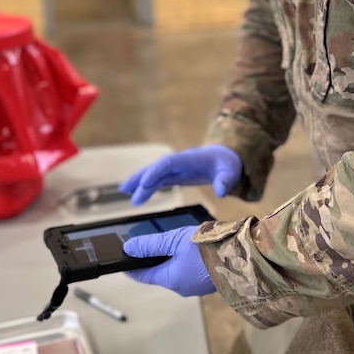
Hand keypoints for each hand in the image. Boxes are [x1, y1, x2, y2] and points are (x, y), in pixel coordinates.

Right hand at [119, 145, 242, 205]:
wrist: (225, 158)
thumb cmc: (226, 164)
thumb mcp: (230, 172)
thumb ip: (225, 181)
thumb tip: (221, 192)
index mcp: (189, 159)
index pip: (168, 163)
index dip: (156, 171)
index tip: (144, 182)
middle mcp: (178, 162)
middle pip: (156, 168)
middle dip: (141, 177)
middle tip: (128, 190)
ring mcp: (175, 168)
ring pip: (153, 173)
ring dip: (139, 181)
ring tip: (124, 192)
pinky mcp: (175, 175)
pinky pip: (157, 180)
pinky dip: (146, 186)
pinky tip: (135, 195)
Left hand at [123, 226, 215, 296]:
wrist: (244, 253)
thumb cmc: (207, 247)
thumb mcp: (175, 240)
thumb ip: (151, 245)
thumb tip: (129, 248)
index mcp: (171, 280)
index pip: (144, 276)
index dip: (132, 268)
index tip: (124, 261)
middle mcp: (183, 287)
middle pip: (162, 273)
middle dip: (155, 260)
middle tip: (150, 244)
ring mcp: (198, 286)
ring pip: (178, 272)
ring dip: (173, 259)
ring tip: (173, 242)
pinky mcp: (211, 281)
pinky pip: (192, 271)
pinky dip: (187, 261)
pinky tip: (192, 248)